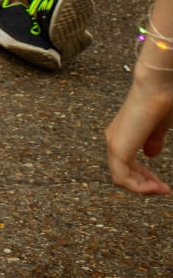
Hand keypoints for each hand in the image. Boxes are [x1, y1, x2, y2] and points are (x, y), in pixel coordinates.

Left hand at [106, 76, 172, 195]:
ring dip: (142, 188)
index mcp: (122, 135)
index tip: (162, 185)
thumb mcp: (157, 128)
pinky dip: (138, 187)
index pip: (127, 166)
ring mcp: (114, 144)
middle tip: (163, 190)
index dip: (144, 179)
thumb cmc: (160, 101)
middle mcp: (114, 139)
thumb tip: (150, 155)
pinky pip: (122, 177)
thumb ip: (152, 142)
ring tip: (161, 190)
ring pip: (121, 178)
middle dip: (144, 186)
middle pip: (124, 174)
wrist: (157, 87)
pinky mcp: (118, 147)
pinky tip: (153, 187)